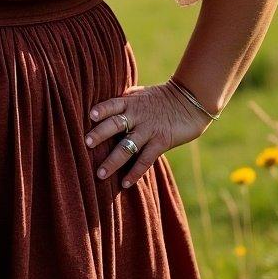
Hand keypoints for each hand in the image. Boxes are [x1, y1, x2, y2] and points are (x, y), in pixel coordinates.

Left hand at [85, 81, 214, 189]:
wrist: (190, 100)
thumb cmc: (161, 97)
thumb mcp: (141, 94)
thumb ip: (124, 100)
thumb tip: (104, 106)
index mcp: (130, 102)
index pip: (112, 104)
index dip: (102, 109)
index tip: (90, 116)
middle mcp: (137, 115)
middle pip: (115, 124)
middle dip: (100, 134)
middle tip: (86, 144)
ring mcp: (149, 129)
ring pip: (128, 146)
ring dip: (113, 161)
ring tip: (100, 174)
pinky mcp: (162, 142)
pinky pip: (145, 160)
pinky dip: (135, 172)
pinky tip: (125, 183)